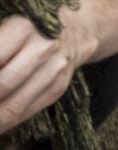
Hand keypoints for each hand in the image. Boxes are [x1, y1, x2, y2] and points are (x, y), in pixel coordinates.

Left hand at [0, 14, 90, 131]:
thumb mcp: (8, 25)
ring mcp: (54, 70)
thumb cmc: (29, 27)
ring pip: (13, 106)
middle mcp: (43, 48)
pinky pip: (26, 113)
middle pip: (2, 85)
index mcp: (23, 27)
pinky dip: (4, 124)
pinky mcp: (58, 88)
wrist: (78, 28)